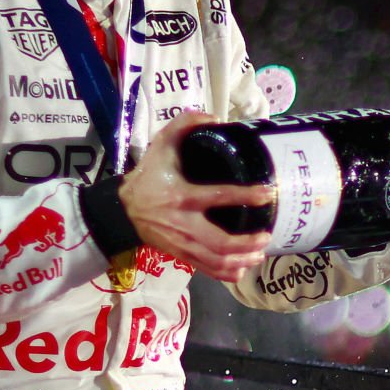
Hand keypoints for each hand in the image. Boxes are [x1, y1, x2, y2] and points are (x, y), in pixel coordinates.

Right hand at [120, 112, 276, 284]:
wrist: (122, 209)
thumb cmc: (147, 176)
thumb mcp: (160, 146)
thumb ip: (183, 125)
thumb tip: (214, 117)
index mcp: (183, 196)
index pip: (218, 196)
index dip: (245, 195)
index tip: (267, 193)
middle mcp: (184, 224)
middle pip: (220, 242)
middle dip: (246, 243)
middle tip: (266, 236)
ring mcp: (182, 243)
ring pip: (215, 261)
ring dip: (241, 260)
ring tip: (260, 253)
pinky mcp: (180, 255)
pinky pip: (205, 269)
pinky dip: (226, 272)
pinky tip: (242, 268)